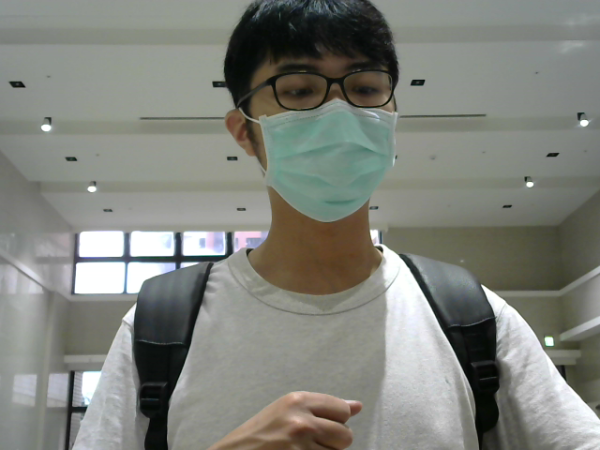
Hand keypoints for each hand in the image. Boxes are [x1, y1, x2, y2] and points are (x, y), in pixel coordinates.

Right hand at [207, 391, 362, 449]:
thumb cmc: (260, 433)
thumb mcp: (287, 410)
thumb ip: (323, 407)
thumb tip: (357, 406)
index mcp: (297, 400)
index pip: (342, 410)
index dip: (337, 421)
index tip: (325, 425)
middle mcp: (301, 421)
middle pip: (345, 435)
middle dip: (335, 441)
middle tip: (314, 442)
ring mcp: (300, 445)